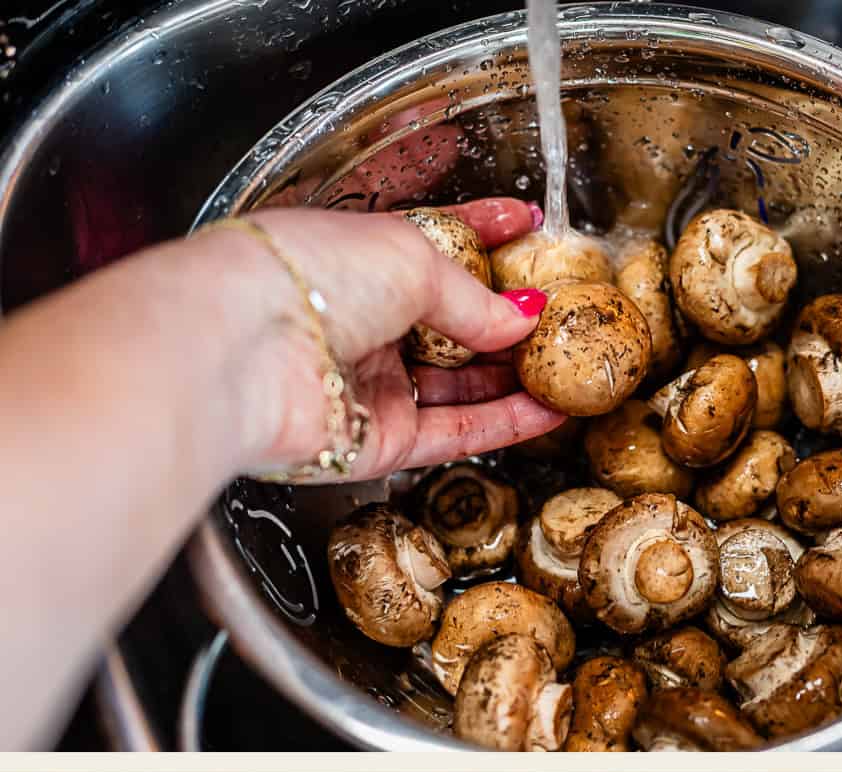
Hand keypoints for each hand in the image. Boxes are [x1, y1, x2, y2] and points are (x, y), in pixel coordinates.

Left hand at [207, 198, 564, 480]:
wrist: (242, 352)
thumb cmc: (307, 276)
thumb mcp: (410, 258)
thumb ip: (474, 295)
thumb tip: (522, 318)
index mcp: (358, 258)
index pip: (434, 244)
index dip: (483, 233)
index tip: (528, 228)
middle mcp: (363, 321)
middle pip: (450, 324)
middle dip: (508, 319)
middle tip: (564, 316)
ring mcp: (371, 384)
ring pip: (458, 384)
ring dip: (513, 376)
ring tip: (568, 367)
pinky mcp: (378, 442)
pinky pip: (454, 432)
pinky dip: (503, 424)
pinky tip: (547, 412)